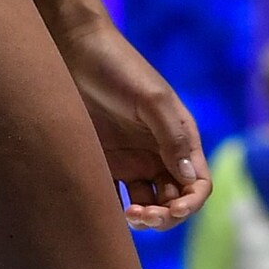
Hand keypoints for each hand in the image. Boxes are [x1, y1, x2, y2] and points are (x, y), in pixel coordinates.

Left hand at [34, 0, 211, 229]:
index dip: (189, 204)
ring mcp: (129, 160)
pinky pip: (110, 196)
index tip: (169, 211)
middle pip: (172, 201)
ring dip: (141, 218)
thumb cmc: (117, 67)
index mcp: (179, 138)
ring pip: (145, 204)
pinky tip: (100, 212)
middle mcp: (158, 154)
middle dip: (163, 217)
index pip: (197, 184)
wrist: (72, 50)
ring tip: (125, 215)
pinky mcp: (100, 162)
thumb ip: (172, 136)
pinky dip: (109, 211)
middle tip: (139, 215)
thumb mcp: (151, 99)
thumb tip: (190, 179)